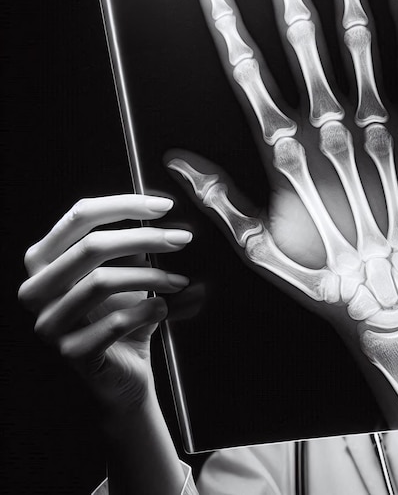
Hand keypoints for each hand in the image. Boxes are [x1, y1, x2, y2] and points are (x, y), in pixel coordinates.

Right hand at [18, 194, 196, 411]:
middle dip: (145, 237)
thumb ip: (132, 244)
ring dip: (151, 276)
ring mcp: (48, 323)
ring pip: (101, 282)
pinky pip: (114, 322)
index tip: (164, 206)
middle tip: (182, 238)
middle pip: (91, 246)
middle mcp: (36, 288)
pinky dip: (148, 310)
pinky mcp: (71, 353)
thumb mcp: (125, 271)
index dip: (124, 205)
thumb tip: (163, 217)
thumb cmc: (122, 313)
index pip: (79, 215)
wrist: (125, 371)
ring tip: (179, 280)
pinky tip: (163, 308)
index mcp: (44, 259)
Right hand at [168, 0, 397, 425]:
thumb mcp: (259, 249)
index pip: (247, 75)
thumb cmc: (329, 279)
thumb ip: (218, 200)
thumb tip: (174, 162)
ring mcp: (380, 126)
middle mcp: (331, 129)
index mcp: (286, 154)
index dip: (228, 26)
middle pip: (302, 41)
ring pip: (359, 42)